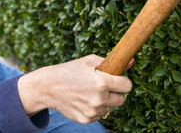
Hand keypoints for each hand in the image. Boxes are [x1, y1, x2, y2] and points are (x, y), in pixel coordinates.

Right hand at [17, 55, 132, 123]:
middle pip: (122, 99)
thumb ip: (111, 62)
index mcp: (102, 82)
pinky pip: (100, 115)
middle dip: (116, 92)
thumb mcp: (89, 61)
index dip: (123, 81)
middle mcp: (99, 99)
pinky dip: (96, 109)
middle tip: (105, 86)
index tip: (118, 79)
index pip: (127, 86)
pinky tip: (85, 100)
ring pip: (111, 108)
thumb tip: (132, 61)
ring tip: (92, 92)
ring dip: (106, 101)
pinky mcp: (86, 119)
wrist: (49, 87)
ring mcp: (92, 111)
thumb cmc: (70, 70)